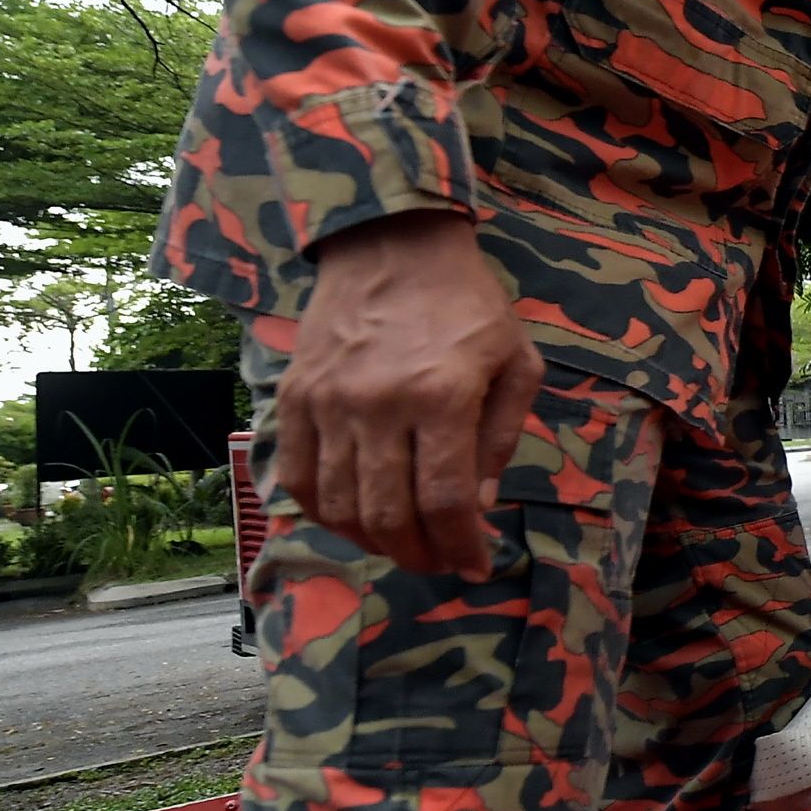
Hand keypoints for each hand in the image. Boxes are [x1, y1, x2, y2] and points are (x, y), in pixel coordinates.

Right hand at [281, 212, 542, 579]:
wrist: (393, 245)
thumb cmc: (468, 305)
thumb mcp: (516, 362)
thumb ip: (502, 438)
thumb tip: (478, 508)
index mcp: (442, 397)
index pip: (447, 500)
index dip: (461, 546)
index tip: (474, 565)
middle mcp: (378, 405)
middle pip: (388, 514)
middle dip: (418, 555)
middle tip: (437, 563)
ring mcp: (328, 402)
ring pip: (339, 505)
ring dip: (371, 542)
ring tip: (400, 545)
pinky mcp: (294, 397)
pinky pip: (296, 476)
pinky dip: (321, 512)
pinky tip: (351, 520)